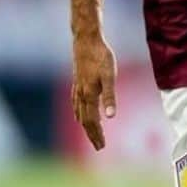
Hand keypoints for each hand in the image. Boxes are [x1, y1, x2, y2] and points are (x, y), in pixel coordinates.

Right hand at [71, 32, 117, 150]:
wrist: (86, 40)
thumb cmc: (101, 56)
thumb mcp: (110, 76)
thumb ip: (110, 97)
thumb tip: (110, 116)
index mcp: (89, 95)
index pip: (92, 121)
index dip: (97, 134)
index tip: (102, 146)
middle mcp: (81, 94)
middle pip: (85, 120)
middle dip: (92, 134)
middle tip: (99, 147)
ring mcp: (77, 88)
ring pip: (79, 112)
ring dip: (86, 125)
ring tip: (92, 134)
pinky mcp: (77, 81)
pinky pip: (76, 103)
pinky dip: (79, 113)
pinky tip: (80, 114)